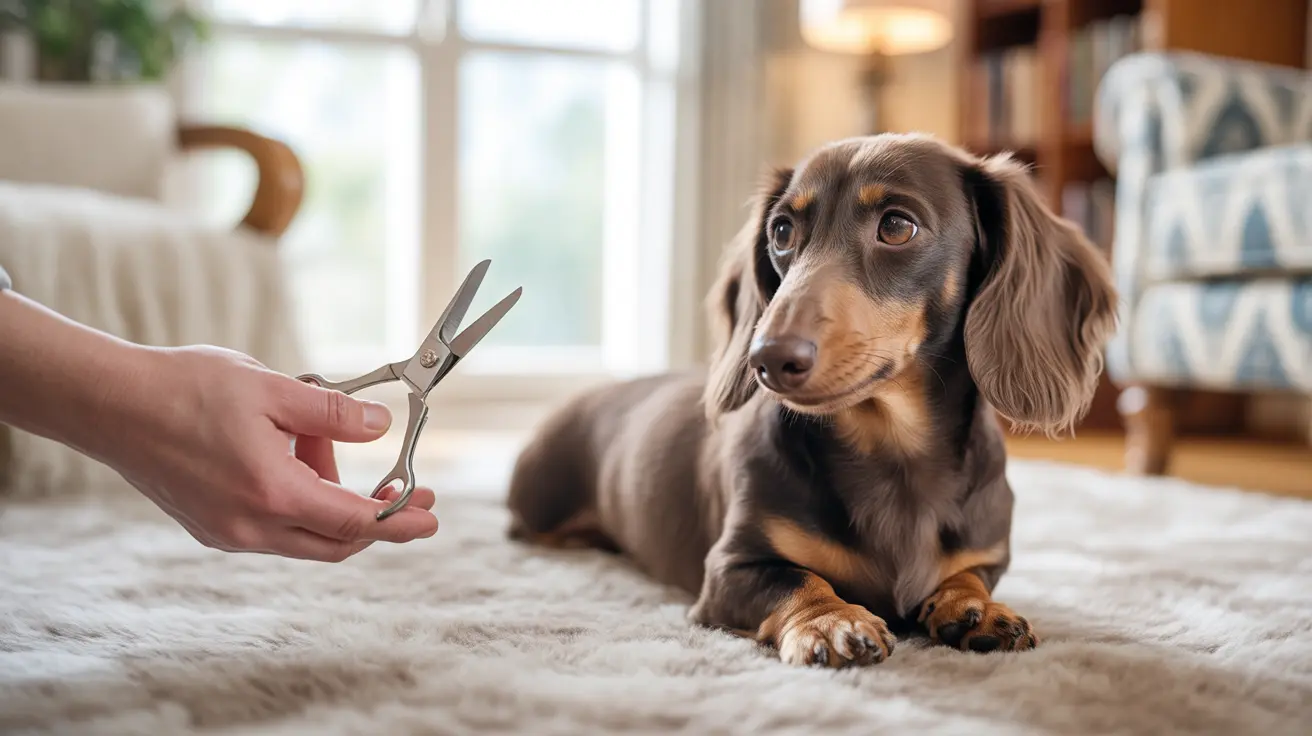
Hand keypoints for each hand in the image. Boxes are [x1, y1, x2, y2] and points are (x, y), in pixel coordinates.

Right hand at [87, 345, 439, 561]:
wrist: (109, 403)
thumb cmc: (185, 389)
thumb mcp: (272, 389)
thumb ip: (333, 414)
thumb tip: (381, 428)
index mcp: (271, 495)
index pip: (355, 524)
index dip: (400, 522)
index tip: (432, 519)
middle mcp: (249, 528)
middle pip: (335, 541)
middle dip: (375, 516)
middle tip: (405, 486)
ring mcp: (226, 533)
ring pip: (303, 535)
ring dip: (328, 497)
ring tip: (316, 436)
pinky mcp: (210, 527)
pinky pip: (273, 528)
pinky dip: (297, 499)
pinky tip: (288, 451)